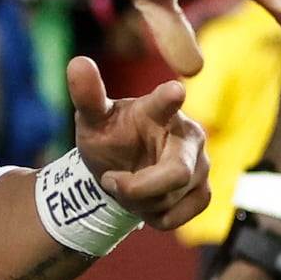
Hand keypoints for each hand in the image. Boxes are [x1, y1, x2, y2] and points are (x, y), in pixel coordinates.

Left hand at [63, 50, 211, 229]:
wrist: (116, 172)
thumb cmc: (108, 139)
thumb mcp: (92, 120)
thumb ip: (87, 95)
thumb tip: (76, 62)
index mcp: (159, 109)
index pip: (165, 103)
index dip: (169, 98)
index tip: (175, 91)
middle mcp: (188, 133)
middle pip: (176, 172)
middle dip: (137, 187)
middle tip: (110, 181)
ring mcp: (201, 163)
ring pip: (171, 198)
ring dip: (140, 201)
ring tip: (127, 186)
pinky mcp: (203, 191)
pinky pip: (180, 216)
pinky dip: (155, 216)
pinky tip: (145, 202)